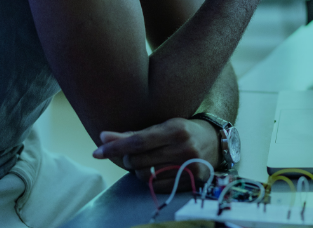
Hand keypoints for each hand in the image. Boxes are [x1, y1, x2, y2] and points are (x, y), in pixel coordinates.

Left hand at [93, 118, 219, 191]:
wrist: (215, 142)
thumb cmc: (183, 131)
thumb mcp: (162, 126)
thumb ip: (134, 134)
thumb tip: (103, 137)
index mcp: (175, 130)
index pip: (137, 142)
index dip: (115, 147)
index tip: (97, 151)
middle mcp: (183, 148)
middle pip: (139, 161)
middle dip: (127, 159)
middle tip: (130, 154)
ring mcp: (188, 167)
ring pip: (145, 176)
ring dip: (138, 170)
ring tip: (146, 161)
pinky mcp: (190, 182)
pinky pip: (156, 187)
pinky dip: (150, 180)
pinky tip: (155, 171)